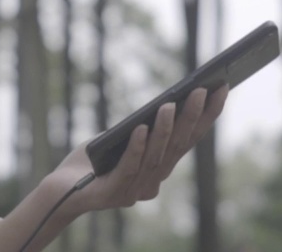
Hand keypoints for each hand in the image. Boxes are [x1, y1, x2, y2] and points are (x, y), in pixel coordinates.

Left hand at [51, 85, 227, 214]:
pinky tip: (140, 128)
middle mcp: (152, 181)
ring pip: (156, 157)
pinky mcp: (114, 192)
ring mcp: (135, 190)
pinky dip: (137, 147)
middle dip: (192, 117)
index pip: (188, 140)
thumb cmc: (93, 160)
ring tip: (169, 105)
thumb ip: (141, 127)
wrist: (60, 190)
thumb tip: (166, 102)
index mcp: (158, 168)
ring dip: (165, 130)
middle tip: (201, 90)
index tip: (221, 88)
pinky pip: (129, 167)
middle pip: (178, 147)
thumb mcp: (119, 137)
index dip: (207, 116)